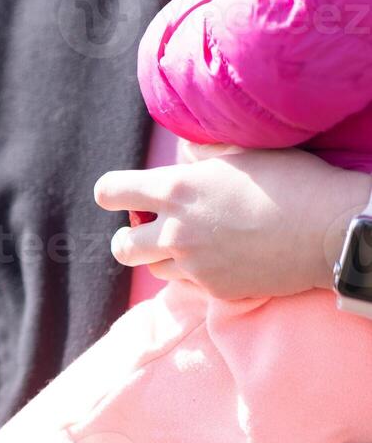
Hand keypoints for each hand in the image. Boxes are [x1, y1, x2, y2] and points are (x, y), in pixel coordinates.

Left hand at [94, 143, 371, 299]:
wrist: (333, 230)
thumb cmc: (294, 181)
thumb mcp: (243, 153)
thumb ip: (202, 154)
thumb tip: (181, 153)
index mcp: (176, 189)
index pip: (108, 192)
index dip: (112, 193)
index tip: (125, 194)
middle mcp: (176, 231)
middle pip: (119, 246)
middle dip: (130, 236)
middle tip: (153, 227)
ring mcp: (194, 265)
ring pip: (152, 268)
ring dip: (162, 255)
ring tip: (191, 241)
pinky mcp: (215, 289)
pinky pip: (189, 283)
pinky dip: (196, 272)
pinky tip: (221, 257)